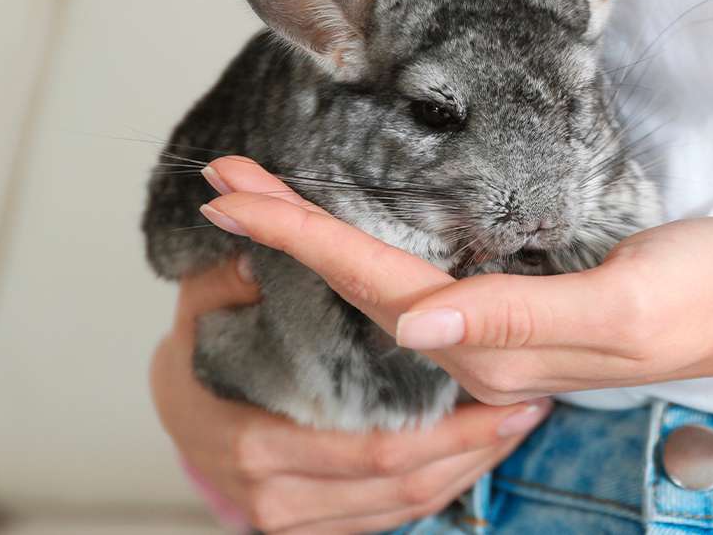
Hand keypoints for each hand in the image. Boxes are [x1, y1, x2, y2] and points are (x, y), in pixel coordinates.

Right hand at [149, 256, 550, 533]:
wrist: (181, 416)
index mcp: (256, 441)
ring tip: (521, 423)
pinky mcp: (314, 528)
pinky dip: (442, 486)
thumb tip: (236, 210)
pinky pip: (393, 515)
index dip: (446, 426)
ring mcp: (293, 519)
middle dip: (472, 446)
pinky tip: (480, 452)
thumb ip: (225, 274)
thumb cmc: (201, 356)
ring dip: (469, 466)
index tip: (505, 394)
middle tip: (531, 406)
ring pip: (404, 502)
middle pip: (399, 480)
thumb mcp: (203, 306)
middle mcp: (275, 494)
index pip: (369, 445)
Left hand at [194, 157, 712, 406]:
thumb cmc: (702, 295)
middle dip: (286, 230)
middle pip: (363, 281)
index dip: (299, 235)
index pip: (377, 283)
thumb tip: (413, 325)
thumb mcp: (619, 304)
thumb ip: (516, 318)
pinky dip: (365, 247)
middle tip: (221, 180)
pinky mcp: (515, 307)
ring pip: (383, 281)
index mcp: (496, 352)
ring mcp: (496, 333)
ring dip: (316, 235)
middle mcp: (481, 349)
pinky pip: (418, 281)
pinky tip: (344, 230)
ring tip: (260, 196)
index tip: (231, 197)